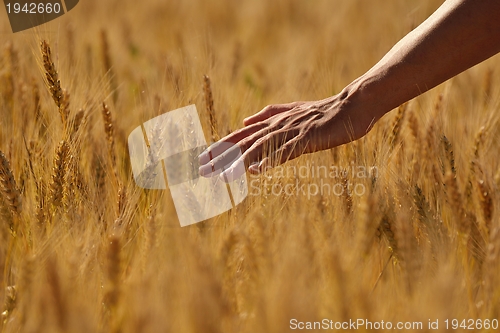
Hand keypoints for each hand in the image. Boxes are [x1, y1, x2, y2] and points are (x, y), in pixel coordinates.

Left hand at [198, 90, 378, 180]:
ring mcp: (291, 131)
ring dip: (239, 162)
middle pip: (243, 142)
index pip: (239, 136)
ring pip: (259, 147)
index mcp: (272, 121)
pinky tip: (256, 171)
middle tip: (201, 170)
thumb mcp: (292, 112)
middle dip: (221, 157)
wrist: (351, 106)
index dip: (220, 147)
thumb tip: (245, 119)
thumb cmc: (323, 113)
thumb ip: (268, 114)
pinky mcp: (306, 138)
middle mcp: (276, 125)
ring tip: (222, 176)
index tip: (202, 160)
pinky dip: (269, 160)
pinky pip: (285, 151)